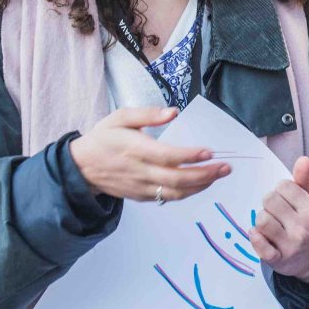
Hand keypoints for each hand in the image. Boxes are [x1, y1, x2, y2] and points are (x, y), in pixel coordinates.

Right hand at [69, 106, 230, 202]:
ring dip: (200, 185)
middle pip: (177, 178)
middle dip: (205, 174)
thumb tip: (173, 112)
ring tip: (218, 174)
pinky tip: (201, 183)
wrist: (82, 167)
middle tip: (226, 167)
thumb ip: (147, 114)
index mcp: (134, 149)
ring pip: (176, 192)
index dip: (189, 155)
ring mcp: (141, 187)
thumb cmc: (103, 139)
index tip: (209, 151)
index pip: (166, 156)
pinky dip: (188, 192)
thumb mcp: (120, 117)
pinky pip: (168, 197)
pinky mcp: (142, 196)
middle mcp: (139, 171)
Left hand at [248, 157, 308, 282]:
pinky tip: (258, 235)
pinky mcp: (277, 260)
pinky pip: (258, 244)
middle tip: (277, 212)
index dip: (281, 190)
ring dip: (262, 220)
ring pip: (261, 220)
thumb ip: (305, 180)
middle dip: (270, 203)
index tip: (286, 199)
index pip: (283, 186)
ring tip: (270, 224)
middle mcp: (303, 228)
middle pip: (269, 201)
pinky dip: (255, 237)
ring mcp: (290, 246)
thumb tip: (303, 159)